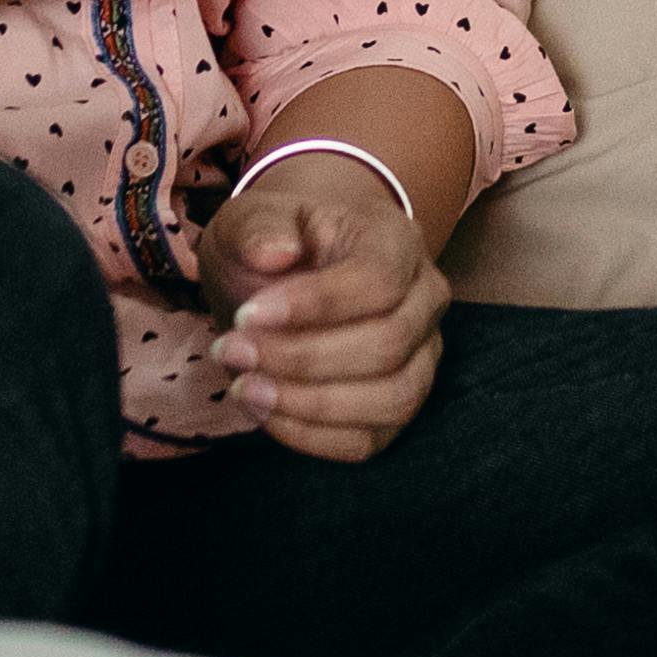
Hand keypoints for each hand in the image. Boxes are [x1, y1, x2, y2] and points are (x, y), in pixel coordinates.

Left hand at [198, 155, 444, 463]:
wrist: (289, 267)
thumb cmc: (277, 241)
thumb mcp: (253, 218)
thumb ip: (259, 227)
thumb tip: (275, 252)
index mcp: (398, 242)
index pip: (380, 281)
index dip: (316, 305)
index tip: (246, 316)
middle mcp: (426, 300)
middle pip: (389, 344)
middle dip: (302, 358)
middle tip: (231, 351)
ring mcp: (422, 357)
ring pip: (392, 399)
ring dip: (310, 404)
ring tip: (244, 387)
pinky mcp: (398, 405)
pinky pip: (370, 439)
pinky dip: (314, 436)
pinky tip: (264, 412)